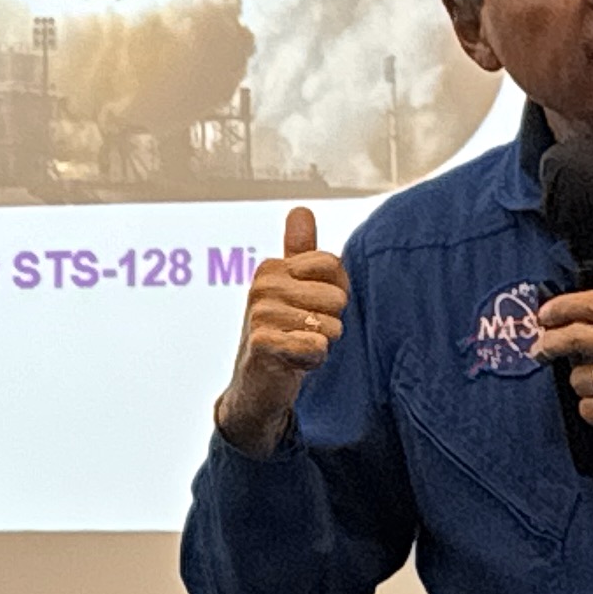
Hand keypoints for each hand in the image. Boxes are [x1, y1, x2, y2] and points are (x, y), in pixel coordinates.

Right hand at [215, 207, 346, 456]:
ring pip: (330, 325)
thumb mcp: (291, 289)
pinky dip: (315, 360)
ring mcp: (259, 314)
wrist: (256, 384)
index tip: (314, 307)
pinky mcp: (262, 344)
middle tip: (306, 332)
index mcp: (272, 267)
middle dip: (331, 321)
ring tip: (299, 347)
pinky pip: (315, 346)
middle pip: (336, 296)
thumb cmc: (281, 333)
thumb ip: (300, 252)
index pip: (332, 264)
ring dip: (323, 344)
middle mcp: (262, 285)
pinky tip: (296, 364)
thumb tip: (300, 209)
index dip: (336, 291)